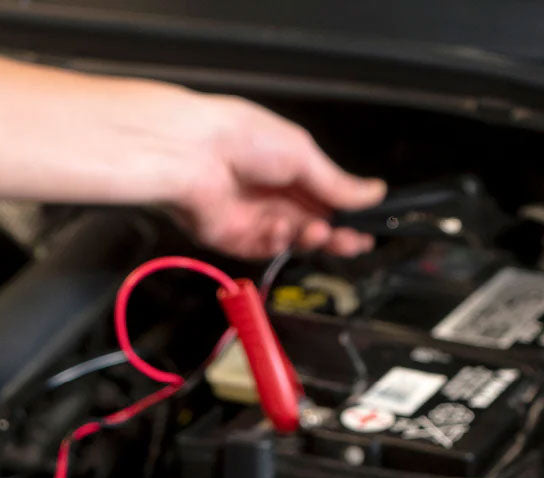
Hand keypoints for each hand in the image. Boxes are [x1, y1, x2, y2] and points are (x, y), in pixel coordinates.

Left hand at [164, 94, 385, 257]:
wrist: (194, 152)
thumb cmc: (240, 137)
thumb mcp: (302, 155)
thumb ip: (335, 183)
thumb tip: (373, 192)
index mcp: (290, 168)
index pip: (326, 199)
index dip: (348, 215)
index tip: (369, 227)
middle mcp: (271, 195)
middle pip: (312, 225)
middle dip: (335, 236)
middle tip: (354, 242)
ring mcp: (252, 219)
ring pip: (291, 241)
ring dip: (309, 239)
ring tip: (319, 232)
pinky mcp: (232, 239)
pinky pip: (263, 249)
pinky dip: (277, 241)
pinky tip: (281, 228)